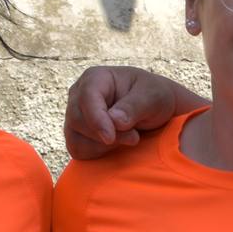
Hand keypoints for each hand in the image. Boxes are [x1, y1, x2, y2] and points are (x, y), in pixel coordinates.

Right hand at [63, 66, 178, 159]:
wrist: (158, 110)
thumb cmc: (156, 97)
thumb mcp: (153, 97)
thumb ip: (134, 107)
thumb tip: (114, 121)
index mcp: (96, 78)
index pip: (86, 98)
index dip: (96, 119)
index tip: (110, 138)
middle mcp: (79, 95)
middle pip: (77, 120)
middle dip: (105, 135)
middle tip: (134, 137)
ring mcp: (75, 114)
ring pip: (74, 138)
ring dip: (101, 146)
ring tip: (128, 138)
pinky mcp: (78, 133)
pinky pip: (77, 149)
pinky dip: (96, 153)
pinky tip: (116, 146)